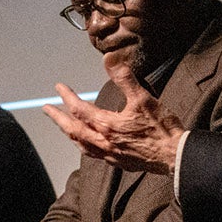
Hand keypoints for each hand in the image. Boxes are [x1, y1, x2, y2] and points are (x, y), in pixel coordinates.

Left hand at [44, 48, 186, 172]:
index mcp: (107, 125)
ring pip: (80, 144)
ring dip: (69, 133)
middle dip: (58, 118)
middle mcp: (103, 142)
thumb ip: (124, 78)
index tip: (58, 87)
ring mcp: (109, 154)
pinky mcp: (118, 162)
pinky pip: (92, 154)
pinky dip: (83, 145)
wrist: (175, 156)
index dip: (67, 97)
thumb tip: (109, 59)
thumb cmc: (161, 128)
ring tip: (63, 126)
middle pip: (73, 129)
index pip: (79, 109)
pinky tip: (86, 143)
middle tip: (46, 109)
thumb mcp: (144, 98)